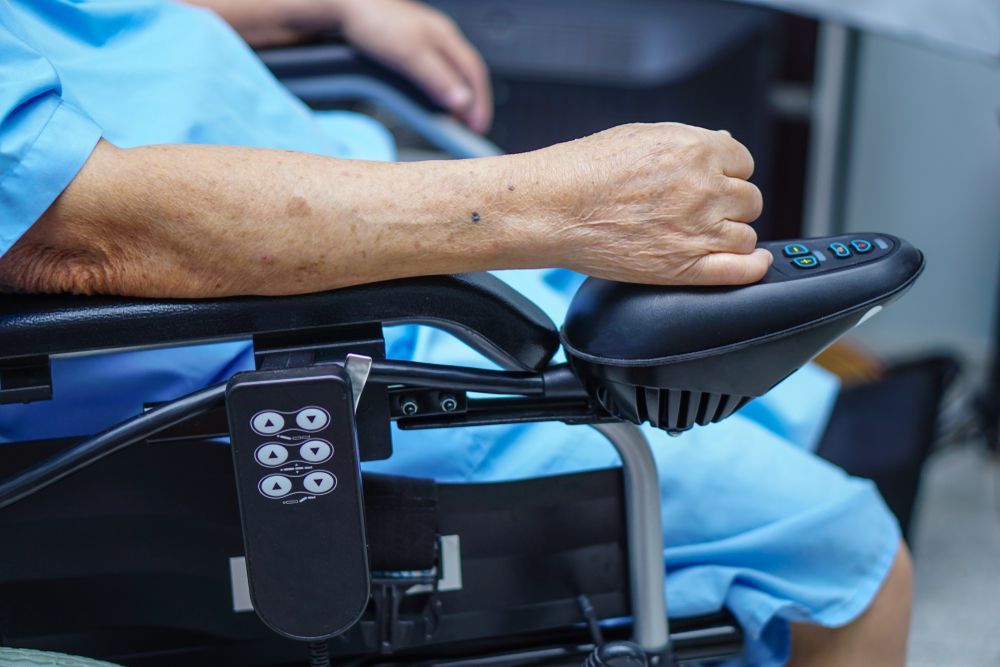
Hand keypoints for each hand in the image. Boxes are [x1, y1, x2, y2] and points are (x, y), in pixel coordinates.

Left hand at [333, 0, 491, 132]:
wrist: (343, 4)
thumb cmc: (373, 20)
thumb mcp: (409, 55)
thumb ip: (438, 78)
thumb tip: (464, 102)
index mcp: (446, 35)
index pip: (474, 72)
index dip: (480, 102)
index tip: (478, 127)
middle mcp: (439, 35)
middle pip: (466, 71)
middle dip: (472, 100)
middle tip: (470, 127)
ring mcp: (424, 38)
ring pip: (450, 69)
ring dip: (456, 95)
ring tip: (454, 117)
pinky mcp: (408, 42)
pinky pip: (433, 68)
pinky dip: (439, 87)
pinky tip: (432, 96)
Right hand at [531, 123, 769, 285]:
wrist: (554, 209)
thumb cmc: (586, 169)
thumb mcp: (643, 135)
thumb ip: (690, 141)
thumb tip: (725, 144)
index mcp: (697, 150)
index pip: (743, 162)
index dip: (726, 172)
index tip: (711, 181)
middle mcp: (704, 189)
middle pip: (749, 199)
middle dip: (729, 202)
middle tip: (700, 208)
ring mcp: (697, 230)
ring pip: (746, 234)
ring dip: (731, 233)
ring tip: (703, 233)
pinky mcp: (684, 267)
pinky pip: (739, 270)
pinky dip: (751, 267)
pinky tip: (751, 262)